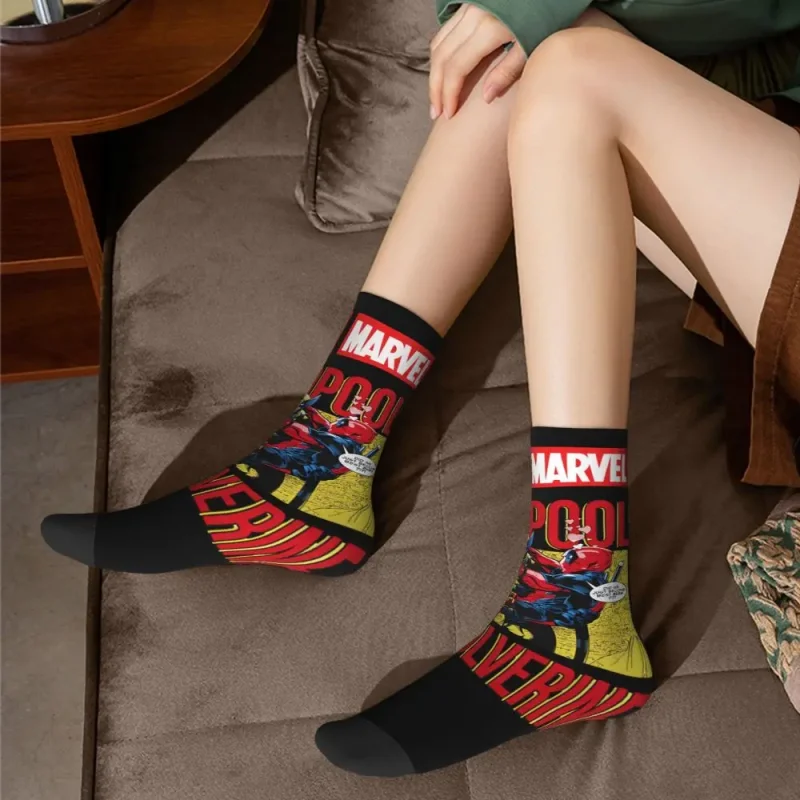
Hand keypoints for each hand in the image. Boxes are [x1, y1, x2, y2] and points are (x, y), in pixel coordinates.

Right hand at [429, 4, 525, 118]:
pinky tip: (443, 71)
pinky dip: (440, 54)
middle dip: (435, 88)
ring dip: (434, 72)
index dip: (449, 94)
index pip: (457, 68)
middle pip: (441, 57)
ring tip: (437, 96)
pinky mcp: (468, 4)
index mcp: (489, 28)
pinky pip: (445, 31)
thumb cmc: (546, 16)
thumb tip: (486, 98)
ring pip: (439, 43)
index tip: (448, 115)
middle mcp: (473, 16)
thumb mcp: (531, 46)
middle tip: (436, 112)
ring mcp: (468, 8)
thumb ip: (508, 71)